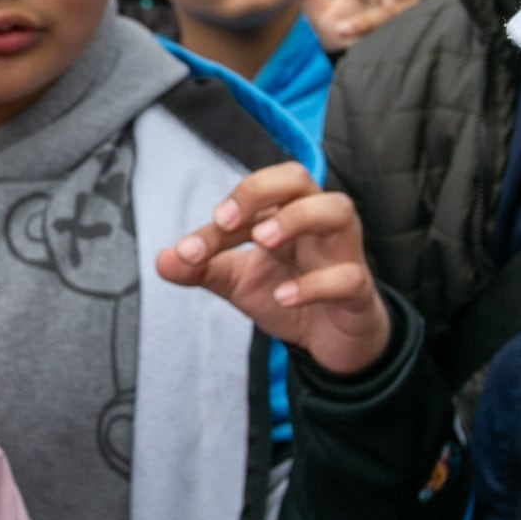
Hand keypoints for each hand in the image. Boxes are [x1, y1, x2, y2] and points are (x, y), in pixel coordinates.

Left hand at [155, 164, 390, 376]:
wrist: (331, 342)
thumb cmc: (288, 294)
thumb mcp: (238, 282)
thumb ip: (201, 269)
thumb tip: (161, 260)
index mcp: (284, 213)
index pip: (252, 198)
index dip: (220, 219)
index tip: (187, 251)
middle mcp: (316, 222)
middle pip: (298, 177)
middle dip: (259, 190)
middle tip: (226, 220)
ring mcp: (343, 252)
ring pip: (337, 209)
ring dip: (297, 218)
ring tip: (262, 241)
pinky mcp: (359, 290)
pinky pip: (348, 276)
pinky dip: (316, 284)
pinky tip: (283, 298)